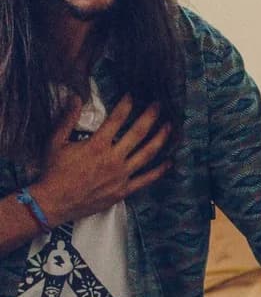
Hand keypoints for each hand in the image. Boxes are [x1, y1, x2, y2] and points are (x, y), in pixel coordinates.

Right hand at [30, 98, 171, 225]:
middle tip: (159, 105)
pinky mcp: (124, 191)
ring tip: (170, 127)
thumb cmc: (53, 171)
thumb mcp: (55, 142)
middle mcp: (113, 159)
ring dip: (161, 139)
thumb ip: (67, 119)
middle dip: (150, 117)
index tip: (132, 95)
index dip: (126, 105)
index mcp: (97, 145)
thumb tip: (75, 97)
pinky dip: (160, 170)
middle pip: (138, 133)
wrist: (54, 201)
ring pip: (147, 154)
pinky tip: (170, 162)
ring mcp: (121, 175)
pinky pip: (147, 179)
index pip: (116, 119)